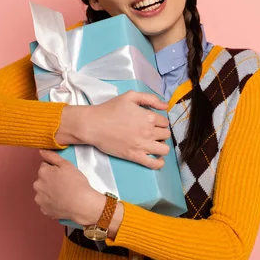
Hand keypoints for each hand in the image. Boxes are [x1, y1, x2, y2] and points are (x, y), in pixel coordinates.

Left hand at [33, 149, 103, 225]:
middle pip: (42, 179)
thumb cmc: (76, 183)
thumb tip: (41, 151)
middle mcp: (37, 185)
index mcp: (42, 172)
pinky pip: (46, 203)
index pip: (44, 166)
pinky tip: (61, 201)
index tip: (62, 173)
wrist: (81, 204)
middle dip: (50, 180)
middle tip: (64, 183)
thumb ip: (52, 156)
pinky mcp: (44, 209)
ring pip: (43, 191)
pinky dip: (51, 202)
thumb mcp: (67, 165)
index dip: (54, 168)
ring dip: (49, 191)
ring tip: (63, 193)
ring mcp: (39, 199)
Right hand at [56, 91, 171, 169]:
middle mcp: (148, 132)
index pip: (165, 122)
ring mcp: (142, 145)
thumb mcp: (130, 96)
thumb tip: (165, 106)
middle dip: (161, 133)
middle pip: (166, 135)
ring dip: (162, 146)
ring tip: (154, 144)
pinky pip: (154, 163)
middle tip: (152, 132)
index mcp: (149, 117)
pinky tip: (157, 159)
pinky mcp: (135, 156)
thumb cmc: (110, 109)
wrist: (93, 125)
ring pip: (164, 149)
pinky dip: (159, 162)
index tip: (154, 123)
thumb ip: (150, 98)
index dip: (160, 122)